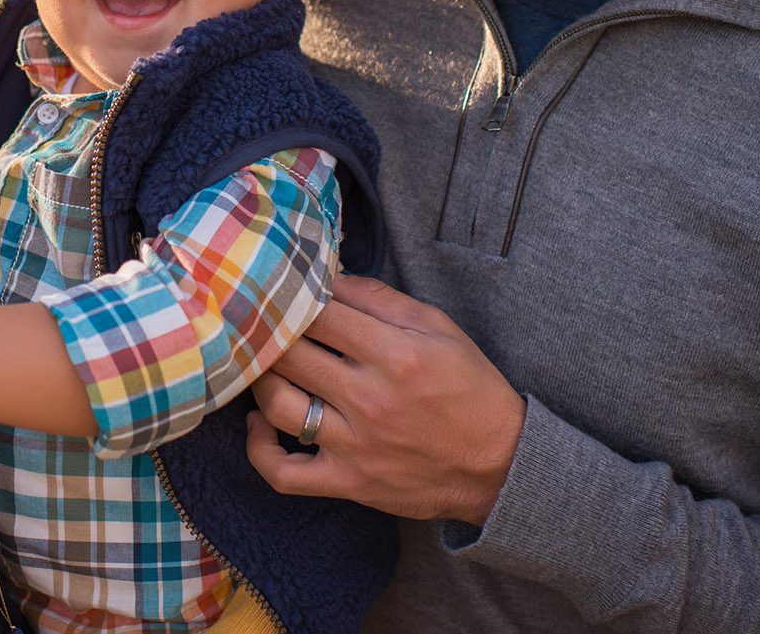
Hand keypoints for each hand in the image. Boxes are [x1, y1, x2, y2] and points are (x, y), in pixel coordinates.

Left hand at [245, 274, 524, 523]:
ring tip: (263, 364)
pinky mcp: (347, 483)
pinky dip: (258, 447)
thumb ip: (380, 299)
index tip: (281, 289)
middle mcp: (370, 399)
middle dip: (269, 332)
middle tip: (259, 321)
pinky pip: (282, 472)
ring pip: (278, 404)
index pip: (318, 313)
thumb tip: (329, 276)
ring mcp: (355, 445)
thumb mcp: (439, 329)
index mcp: (395, 354)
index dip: (292, 295)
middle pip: (290, 353)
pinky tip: (260, 421)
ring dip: (260, 379)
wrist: (500, 465)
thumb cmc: (469, 389)